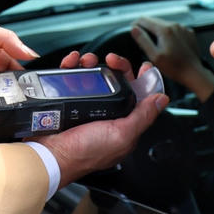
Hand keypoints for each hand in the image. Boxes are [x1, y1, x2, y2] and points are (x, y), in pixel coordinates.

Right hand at [35, 51, 167, 187]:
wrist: (51, 154)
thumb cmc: (85, 152)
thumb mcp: (122, 135)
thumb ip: (143, 116)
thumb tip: (162, 99)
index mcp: (123, 123)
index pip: (139, 96)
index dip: (142, 79)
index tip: (142, 66)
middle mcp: (106, 113)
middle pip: (117, 81)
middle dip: (116, 66)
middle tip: (111, 59)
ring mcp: (86, 106)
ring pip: (94, 76)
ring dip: (92, 63)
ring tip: (87, 61)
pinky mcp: (68, 101)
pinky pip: (72, 78)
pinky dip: (72, 67)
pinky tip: (72, 63)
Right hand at [131, 17, 213, 101]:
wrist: (194, 73)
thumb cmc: (175, 67)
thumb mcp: (154, 56)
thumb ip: (143, 40)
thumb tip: (134, 29)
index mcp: (164, 30)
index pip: (144, 20)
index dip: (135, 24)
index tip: (133, 31)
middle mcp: (174, 25)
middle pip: (154, 20)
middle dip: (146, 27)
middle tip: (142, 40)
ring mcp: (182, 28)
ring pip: (164, 24)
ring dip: (157, 31)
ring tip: (155, 44)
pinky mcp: (188, 33)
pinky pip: (174, 29)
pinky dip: (168, 34)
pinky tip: (168, 45)